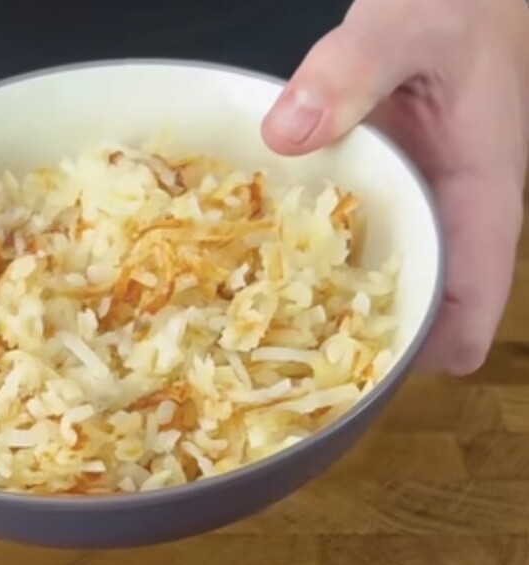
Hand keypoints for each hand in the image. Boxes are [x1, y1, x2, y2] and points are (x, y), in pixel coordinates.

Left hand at [262, 0, 528, 373]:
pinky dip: (302, 260)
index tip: (363, 369)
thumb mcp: (413, 19)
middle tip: (278, 369)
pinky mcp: (378, 190)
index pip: (469, 313)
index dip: (424, 354)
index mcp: (478, 201)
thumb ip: (357, 67)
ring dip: (321, 315)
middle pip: (412, 319)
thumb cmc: (461, 1)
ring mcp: (411, 209)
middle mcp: (447, 220)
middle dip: (355, 352)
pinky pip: (344, 246)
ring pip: (374, 290)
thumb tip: (288, 133)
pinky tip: (244, 265)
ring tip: (249, 335)